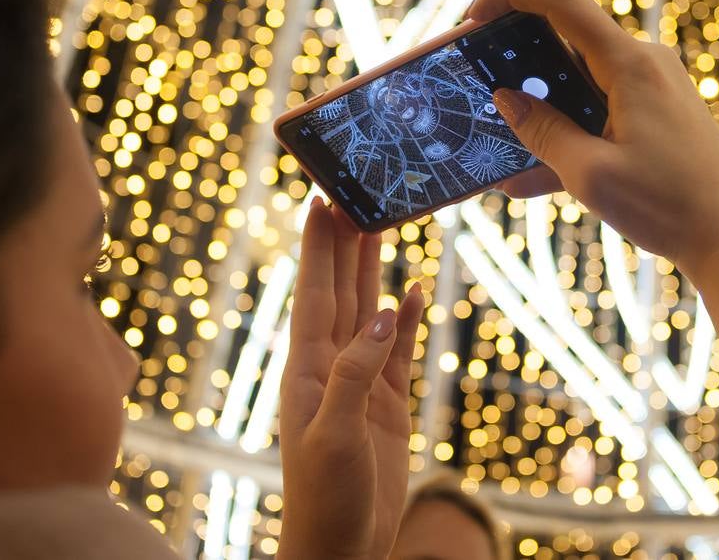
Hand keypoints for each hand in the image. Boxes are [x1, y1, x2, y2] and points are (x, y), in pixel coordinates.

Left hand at [278, 198, 425, 559]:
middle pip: (340, 291)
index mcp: (307, 370)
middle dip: (344, 243)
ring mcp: (359, 383)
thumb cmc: (324, 500)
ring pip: (368, 311)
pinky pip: (396, 349)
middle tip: (354, 194)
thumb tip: (381, 315)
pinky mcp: (385, 404)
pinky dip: (404, 318)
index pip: (313, 294)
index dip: (317, 248)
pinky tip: (411, 289)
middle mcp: (331, 367)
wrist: (340, 550)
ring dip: (372, 269)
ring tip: (379, 224)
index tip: (320, 200)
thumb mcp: (334, 435)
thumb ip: (356, 374)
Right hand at [476, 0, 718, 275]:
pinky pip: (596, 110)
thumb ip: (542, 132)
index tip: (472, 18)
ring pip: (576, 82)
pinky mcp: (655, 113)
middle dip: (516, 64)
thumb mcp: (591, 174)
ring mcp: (651, 87)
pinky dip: (565, 134)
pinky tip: (526, 180)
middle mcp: (642, 63)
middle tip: (477, 91)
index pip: (560, 0)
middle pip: (564, 41)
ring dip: (538, 110)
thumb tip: (505, 98)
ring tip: (498, 149)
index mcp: (629, 64)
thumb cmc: (670, 206)